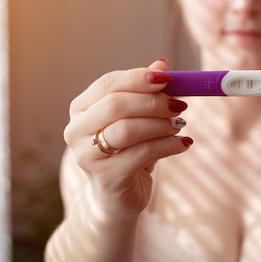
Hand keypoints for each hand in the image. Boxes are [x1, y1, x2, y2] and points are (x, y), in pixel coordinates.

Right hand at [63, 58, 192, 218]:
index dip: (139, 78)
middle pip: (116, 105)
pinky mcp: (106, 178)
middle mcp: (76, 130)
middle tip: (179, 105)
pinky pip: (142, 154)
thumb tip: (162, 64)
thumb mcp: (137, 118)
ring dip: (162, 124)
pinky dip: (169, 145)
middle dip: (153, 102)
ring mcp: (87, 156)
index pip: (108, 84)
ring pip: (128, 130)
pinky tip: (184, 143)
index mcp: (81, 108)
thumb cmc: (128, 151)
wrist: (116, 197)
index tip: (168, 78)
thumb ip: (146, 91)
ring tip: (180, 125)